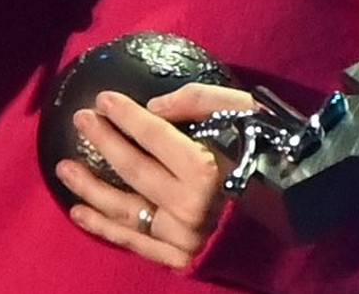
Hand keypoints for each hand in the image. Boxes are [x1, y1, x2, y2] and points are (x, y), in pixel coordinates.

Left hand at [55, 83, 255, 268]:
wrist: (295, 214)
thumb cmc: (269, 153)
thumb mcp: (242, 113)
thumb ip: (197, 102)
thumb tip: (152, 107)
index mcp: (207, 170)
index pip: (154, 136)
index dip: (126, 115)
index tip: (103, 99)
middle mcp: (190, 207)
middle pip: (134, 169)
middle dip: (103, 141)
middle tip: (80, 121)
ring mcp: (182, 238)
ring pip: (125, 210)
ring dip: (90, 188)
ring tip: (63, 168)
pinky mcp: (179, 260)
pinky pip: (133, 242)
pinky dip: (103, 227)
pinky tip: (79, 210)